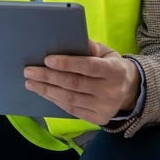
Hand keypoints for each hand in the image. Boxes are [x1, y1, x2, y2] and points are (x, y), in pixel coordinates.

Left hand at [23, 40, 139, 125]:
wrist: (130, 91)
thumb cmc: (112, 67)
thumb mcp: (108, 53)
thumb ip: (91, 47)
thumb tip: (70, 40)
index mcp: (115, 71)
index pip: (89, 67)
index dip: (68, 63)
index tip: (47, 59)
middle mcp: (111, 91)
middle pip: (75, 84)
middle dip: (49, 77)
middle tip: (29, 71)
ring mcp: (104, 107)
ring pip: (70, 98)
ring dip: (47, 90)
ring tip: (30, 83)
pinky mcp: (98, 118)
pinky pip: (72, 109)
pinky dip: (55, 100)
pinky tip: (43, 92)